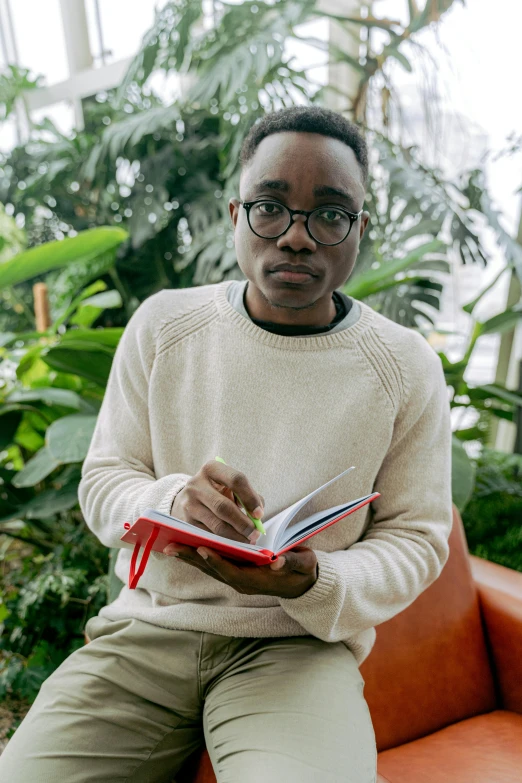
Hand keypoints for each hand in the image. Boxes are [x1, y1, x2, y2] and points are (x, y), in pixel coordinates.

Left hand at [162, 543, 317, 598]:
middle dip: (193, 558)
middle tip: (171, 547)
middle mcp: (243, 582)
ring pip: (210, 568)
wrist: (303, 583)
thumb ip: (292, 562)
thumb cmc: (303, 570)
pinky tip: (185, 547)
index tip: (202, 549)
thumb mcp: (304, 564)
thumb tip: (278, 561)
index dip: (217, 562)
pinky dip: (198, 557)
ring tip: (170, 546)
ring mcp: (237, 578)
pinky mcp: (235, 572)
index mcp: (257, 580)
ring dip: (190, 557)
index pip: (232, 572)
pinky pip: (213, 565)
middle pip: (214, 570)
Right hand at [171, 460, 264, 543]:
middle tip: (255, 534)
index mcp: (212, 469)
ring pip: (216, 524)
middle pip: (223, 506)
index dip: (250, 498)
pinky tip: (233, 544)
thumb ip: (247, 497)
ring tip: (247, 540)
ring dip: (235, 536)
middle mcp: (196, 484)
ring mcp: (188, 504)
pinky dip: (223, 542)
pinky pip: (208, 535)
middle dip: (242, 523)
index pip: (236, 480)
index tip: (259, 514)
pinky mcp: (185, 522)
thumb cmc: (217, 492)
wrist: (187, 499)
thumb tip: (258, 516)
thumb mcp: (229, 486)